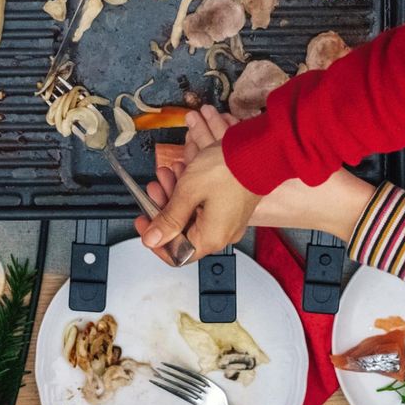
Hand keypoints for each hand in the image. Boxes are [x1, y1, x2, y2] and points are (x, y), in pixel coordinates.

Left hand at [135, 106, 376, 243]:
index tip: (143, 220)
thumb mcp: (188, 192)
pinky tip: (183, 171)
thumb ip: (168, 219)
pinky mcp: (231, 206)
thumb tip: (151, 240)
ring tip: (167, 172)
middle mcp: (220, 234)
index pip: (176, 254)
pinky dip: (190, 190)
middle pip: (182, 232)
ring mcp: (227, 221)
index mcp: (210, 238)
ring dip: (174, 194)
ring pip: (191, 214)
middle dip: (163, 209)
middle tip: (154, 187)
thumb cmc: (227, 170)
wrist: (261, 150)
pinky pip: (204, 204)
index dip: (156, 241)